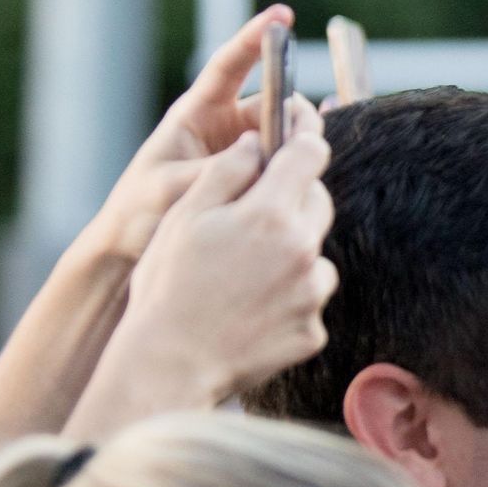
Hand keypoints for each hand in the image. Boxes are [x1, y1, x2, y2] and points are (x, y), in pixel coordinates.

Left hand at [53, 4, 297, 292]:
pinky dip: (294, 175)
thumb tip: (262, 161)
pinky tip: (303, 189)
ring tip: (299, 174)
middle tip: (304, 141)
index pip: (230, 66)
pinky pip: (282, 170)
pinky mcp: (250, 183)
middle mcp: (223, 129)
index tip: (283, 17)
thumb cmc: (139, 213)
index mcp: (196, 114)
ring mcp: (239, 156)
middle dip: (295, 116)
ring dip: (297, 151)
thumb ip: (217, 171)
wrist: (130, 250)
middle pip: (273, 106)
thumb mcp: (173, 188)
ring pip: (284, 140)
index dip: (256, 39)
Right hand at [86, 97, 336, 414]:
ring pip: (315, 253)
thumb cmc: (169, 285)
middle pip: (318, 201)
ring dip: (291, 250)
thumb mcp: (186, 215)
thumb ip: (226, 170)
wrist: (170, 365)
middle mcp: (303, 250)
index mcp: (272, 213)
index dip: (304, 131)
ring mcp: (312, 295)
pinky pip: (308, 299)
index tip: (300, 122)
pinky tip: (250, 307)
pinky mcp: (313, 332)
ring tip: (243, 271)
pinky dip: (288, 297)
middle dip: (293, 195)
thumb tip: (255, 142)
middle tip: (253, 210)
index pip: (310, 153)